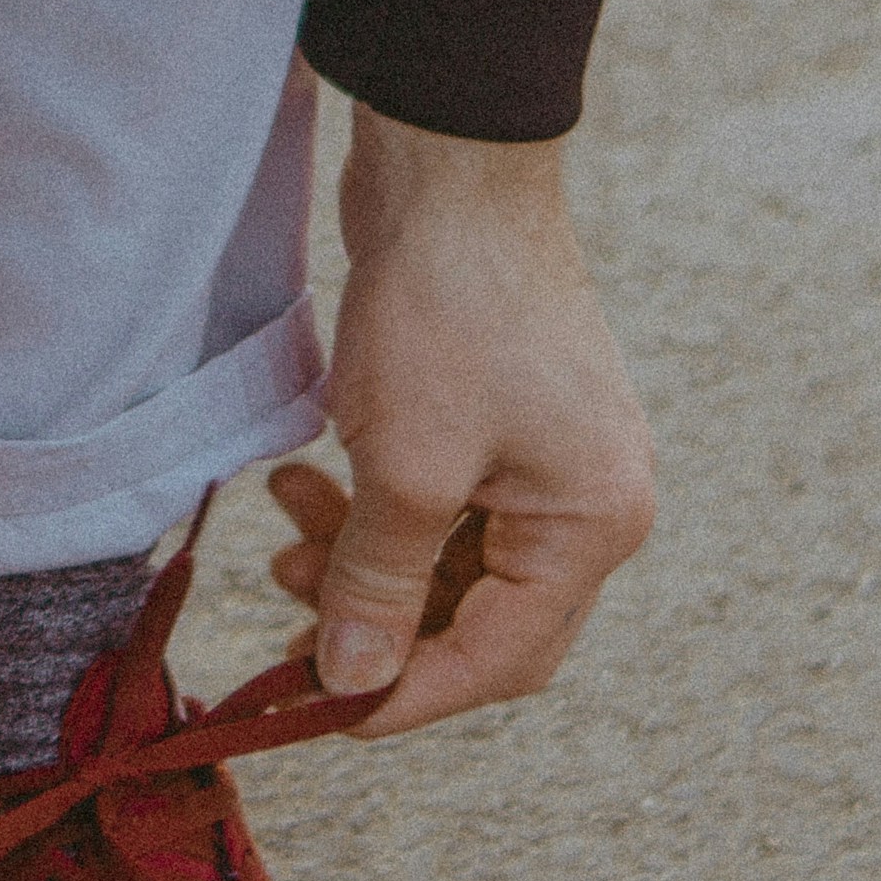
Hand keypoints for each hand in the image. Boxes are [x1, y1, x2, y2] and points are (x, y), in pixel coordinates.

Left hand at [267, 112, 656, 736]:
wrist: (452, 170)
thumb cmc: (448, 313)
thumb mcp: (406, 467)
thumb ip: (379, 585)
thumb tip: (352, 683)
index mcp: (593, 526)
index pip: (501, 659)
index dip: (406, 694)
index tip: (318, 711)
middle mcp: (590, 503)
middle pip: (478, 617)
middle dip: (379, 622)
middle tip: (289, 611)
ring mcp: (550, 460)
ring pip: (447, 561)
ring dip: (363, 560)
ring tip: (287, 524)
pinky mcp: (504, 421)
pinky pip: (438, 504)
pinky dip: (373, 509)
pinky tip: (309, 477)